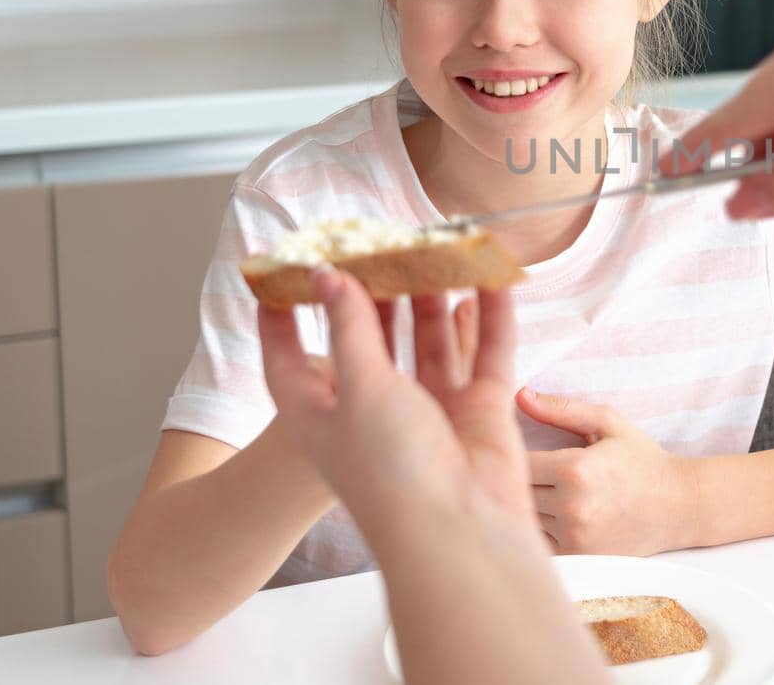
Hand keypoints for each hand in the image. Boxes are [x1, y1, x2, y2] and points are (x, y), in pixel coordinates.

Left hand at [258, 268, 534, 539]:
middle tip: (382, 242)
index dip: (283, 314)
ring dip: (434, 296)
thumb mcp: (357, 387)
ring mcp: (429, 409)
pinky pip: (484, 353)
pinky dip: (489, 318)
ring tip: (438, 248)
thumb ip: (348, 326)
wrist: (458, 531)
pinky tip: (492, 279)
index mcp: (321, 413)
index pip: (289, 355)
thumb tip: (327, 276)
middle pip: (371, 337)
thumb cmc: (391, 474)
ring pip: (431, 339)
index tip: (281, 269)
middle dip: (377, 291)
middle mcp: (373, 408)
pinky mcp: (477, 412)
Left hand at [518, 388, 700, 554]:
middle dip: (520, 479)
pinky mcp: (579, 557)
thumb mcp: (608, 423)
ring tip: (549, 489)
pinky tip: (559, 513)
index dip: (513, 453)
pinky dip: (542, 527)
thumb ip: (561, 410)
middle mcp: (572, 507)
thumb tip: (519, 395)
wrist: (679, 506)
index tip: (522, 449)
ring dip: (529, 504)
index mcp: (575, 469)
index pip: (517, 461)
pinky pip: (540, 541)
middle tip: (536, 469)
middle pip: (517, 491)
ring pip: (526, 517)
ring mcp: (575, 537)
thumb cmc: (642, 459)